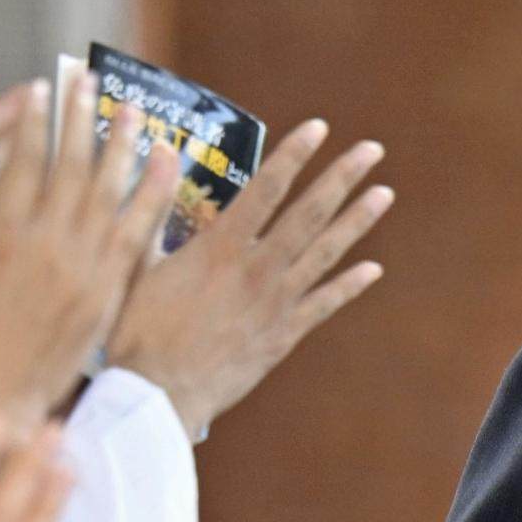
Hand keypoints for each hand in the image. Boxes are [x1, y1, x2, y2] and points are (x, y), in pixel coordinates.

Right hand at [0, 64, 183, 455]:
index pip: (24, 162)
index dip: (35, 122)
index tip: (42, 89)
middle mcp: (48, 247)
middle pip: (74, 165)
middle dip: (83, 117)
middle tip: (90, 78)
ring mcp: (84, 271)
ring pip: (112, 193)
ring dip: (125, 146)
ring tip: (134, 108)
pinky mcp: (107, 295)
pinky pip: (139, 234)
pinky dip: (154, 194)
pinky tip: (166, 165)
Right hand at [107, 119, 395, 433]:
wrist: (158, 393)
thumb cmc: (137, 329)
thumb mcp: (136, 260)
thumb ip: (152, 205)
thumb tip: (161, 152)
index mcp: (221, 246)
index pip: (267, 187)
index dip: (295, 155)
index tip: (318, 127)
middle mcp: (257, 268)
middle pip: (310, 213)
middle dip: (342, 177)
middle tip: (372, 150)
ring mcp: (275, 302)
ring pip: (326, 253)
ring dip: (357, 221)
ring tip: (384, 194)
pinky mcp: (282, 336)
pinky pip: (324, 304)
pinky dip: (349, 285)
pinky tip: (373, 269)